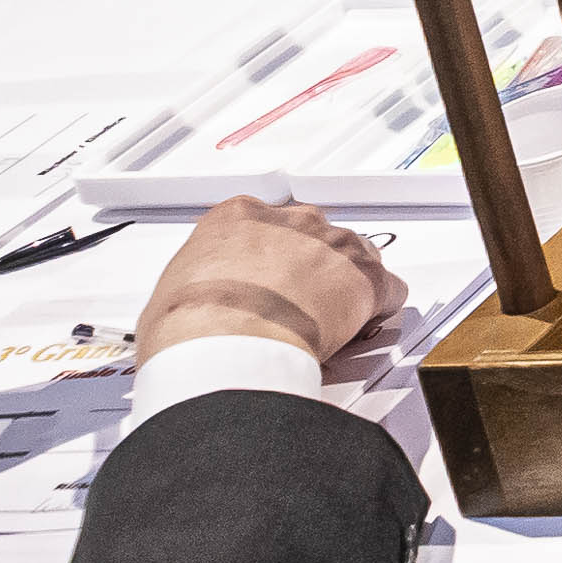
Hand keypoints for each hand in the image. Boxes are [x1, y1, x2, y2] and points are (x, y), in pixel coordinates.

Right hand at [130, 196, 403, 374]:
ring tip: (324, 321)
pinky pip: (389, 287)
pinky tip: (363, 328)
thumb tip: (197, 306)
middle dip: (307, 267)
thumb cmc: (192, 325)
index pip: (263, 223)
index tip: (264, 277)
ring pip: (353, 256)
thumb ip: (198, 283)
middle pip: (312, 235)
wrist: (228, 345)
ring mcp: (333, 244)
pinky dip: (380, 309)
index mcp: (239, 216)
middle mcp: (292, 221)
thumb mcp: (172, 290)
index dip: (266, 256)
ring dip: (342, 284)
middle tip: (292, 305)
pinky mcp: (365, 277)